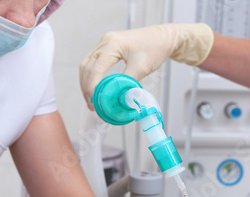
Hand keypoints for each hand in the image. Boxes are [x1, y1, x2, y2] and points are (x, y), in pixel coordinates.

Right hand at [80, 23, 213, 109]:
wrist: (163, 38)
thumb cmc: (155, 49)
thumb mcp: (142, 67)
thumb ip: (129, 82)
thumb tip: (119, 98)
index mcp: (112, 44)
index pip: (96, 67)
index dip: (92, 86)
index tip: (94, 101)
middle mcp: (105, 42)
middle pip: (87, 66)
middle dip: (86, 86)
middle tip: (91, 104)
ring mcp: (105, 44)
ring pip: (88, 65)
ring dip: (87, 83)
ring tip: (92, 100)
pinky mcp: (108, 48)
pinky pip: (94, 63)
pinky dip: (93, 77)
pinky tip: (96, 89)